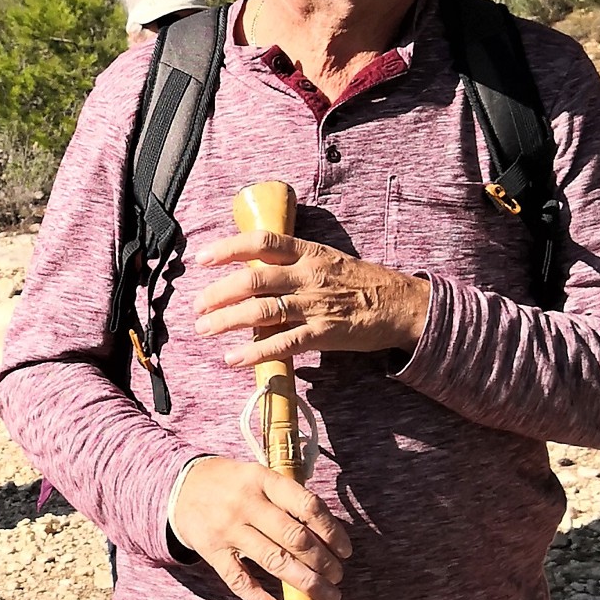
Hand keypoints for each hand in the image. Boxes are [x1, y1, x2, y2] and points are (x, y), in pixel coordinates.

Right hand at [170, 455, 351, 599]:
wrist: (180, 486)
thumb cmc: (231, 483)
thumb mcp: (258, 475)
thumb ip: (287, 498)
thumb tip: (327, 535)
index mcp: (262, 480)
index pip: (307, 506)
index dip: (332, 531)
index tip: (345, 550)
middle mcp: (246, 503)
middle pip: (295, 538)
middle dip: (324, 562)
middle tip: (338, 575)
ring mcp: (228, 529)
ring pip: (275, 561)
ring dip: (307, 583)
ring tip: (328, 595)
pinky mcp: (213, 551)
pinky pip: (241, 581)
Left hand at [192, 229, 430, 366]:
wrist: (402, 304)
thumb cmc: (359, 281)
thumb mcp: (325, 259)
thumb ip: (290, 262)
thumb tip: (249, 269)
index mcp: (306, 252)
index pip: (260, 241)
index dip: (228, 248)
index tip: (201, 259)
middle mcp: (307, 275)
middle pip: (252, 280)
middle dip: (218, 293)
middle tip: (197, 306)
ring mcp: (314, 305)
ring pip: (262, 310)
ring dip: (227, 321)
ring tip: (204, 329)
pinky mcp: (324, 333)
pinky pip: (282, 343)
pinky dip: (254, 352)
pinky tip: (233, 358)